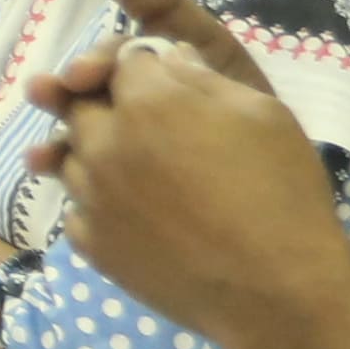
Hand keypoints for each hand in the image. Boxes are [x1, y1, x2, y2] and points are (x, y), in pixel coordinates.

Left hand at [15, 0, 349, 348]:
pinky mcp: (90, 245)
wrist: (273, 289)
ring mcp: (91, 197)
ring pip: (69, 158)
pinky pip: (76, 210)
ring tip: (123, 165)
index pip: (123, 62)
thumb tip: (169, 59)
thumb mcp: (260, 113)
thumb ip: (203, 78)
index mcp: (147, 100)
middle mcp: (104, 143)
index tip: (161, 78)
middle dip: (103, 103)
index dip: (142, 66)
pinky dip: (94, 204)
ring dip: (90, 153)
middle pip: (81, 105)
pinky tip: (123, 212)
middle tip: (133, 118)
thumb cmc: (280, 192)